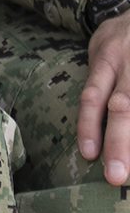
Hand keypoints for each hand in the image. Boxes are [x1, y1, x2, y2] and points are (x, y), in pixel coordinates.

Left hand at [79, 10, 129, 182]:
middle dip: (120, 143)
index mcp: (108, 57)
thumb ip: (99, 79)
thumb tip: (91, 123)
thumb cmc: (122, 35)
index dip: (90, 125)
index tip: (89, 155)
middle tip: (116, 177)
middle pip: (123, 106)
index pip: (94, 96)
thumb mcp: (102, 45)